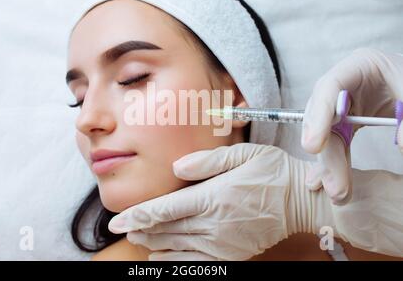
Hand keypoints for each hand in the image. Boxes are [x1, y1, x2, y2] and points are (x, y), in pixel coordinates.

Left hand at [108, 143, 334, 260]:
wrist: (302, 203)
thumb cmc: (273, 173)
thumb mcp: (244, 154)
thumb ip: (207, 161)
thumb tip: (176, 170)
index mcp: (213, 197)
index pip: (164, 210)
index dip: (137, 216)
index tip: (115, 222)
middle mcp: (214, 224)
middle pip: (166, 231)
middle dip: (141, 230)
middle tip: (123, 228)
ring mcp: (222, 244)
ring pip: (176, 248)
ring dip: (153, 245)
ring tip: (138, 239)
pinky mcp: (231, 255)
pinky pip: (195, 263)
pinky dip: (174, 260)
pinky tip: (162, 257)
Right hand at [302, 48, 402, 204]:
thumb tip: (402, 144)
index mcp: (359, 66)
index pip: (329, 87)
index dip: (319, 116)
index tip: (313, 146)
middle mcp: (344, 86)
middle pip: (322, 117)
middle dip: (326, 153)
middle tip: (334, 185)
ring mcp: (343, 104)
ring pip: (325, 135)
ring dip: (330, 165)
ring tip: (337, 193)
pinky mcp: (347, 121)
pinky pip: (336, 143)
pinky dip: (334, 164)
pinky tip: (328, 183)